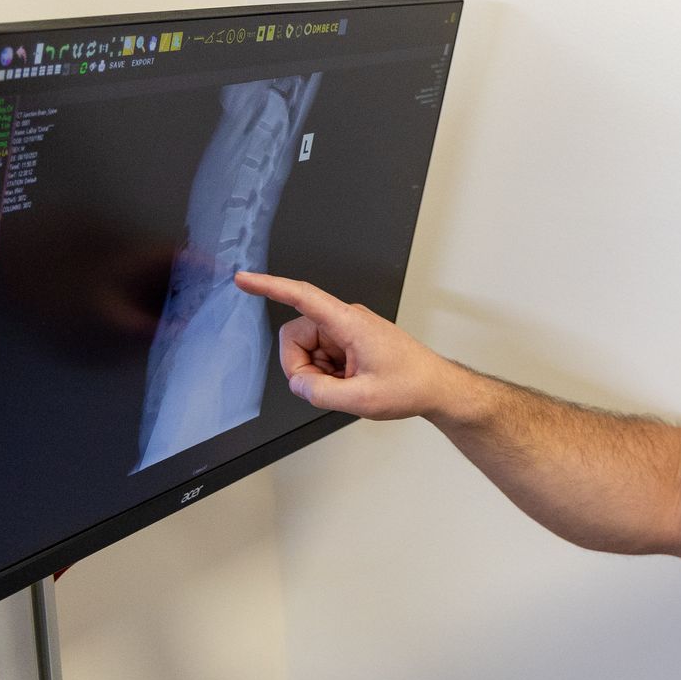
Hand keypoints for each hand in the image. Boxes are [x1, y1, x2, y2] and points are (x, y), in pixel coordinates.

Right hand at [233, 271, 451, 419]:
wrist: (435, 387)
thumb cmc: (410, 385)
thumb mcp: (361, 399)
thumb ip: (320, 393)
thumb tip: (298, 384)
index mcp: (349, 323)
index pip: (302, 296)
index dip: (269, 287)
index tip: (244, 279)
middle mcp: (345, 320)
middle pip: (296, 336)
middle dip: (301, 366)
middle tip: (328, 389)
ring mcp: (346, 331)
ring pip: (306, 350)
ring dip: (317, 373)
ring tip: (348, 386)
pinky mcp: (348, 342)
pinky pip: (320, 357)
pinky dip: (327, 374)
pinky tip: (350, 383)